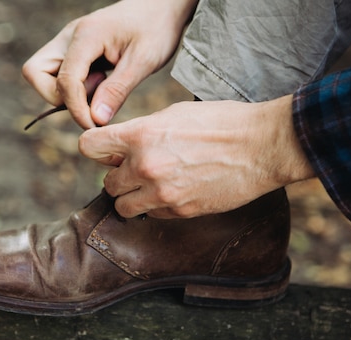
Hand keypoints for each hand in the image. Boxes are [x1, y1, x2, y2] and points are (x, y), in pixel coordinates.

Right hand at [21, 0, 197, 128]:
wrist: (161, 7)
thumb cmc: (156, 28)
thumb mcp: (144, 61)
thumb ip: (117, 90)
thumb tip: (95, 118)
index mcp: (87, 35)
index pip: (65, 80)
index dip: (76, 109)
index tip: (94, 125)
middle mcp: (69, 36)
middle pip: (35, 73)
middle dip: (59, 97)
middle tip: (93, 100)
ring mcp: (68, 42)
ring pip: (42, 74)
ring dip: (65, 93)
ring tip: (100, 89)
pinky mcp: (73, 50)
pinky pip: (58, 74)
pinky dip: (74, 88)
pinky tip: (101, 85)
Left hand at [79, 95, 315, 217]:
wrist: (261, 146)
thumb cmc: (221, 122)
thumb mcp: (174, 114)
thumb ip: (141, 131)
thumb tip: (119, 146)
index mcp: (141, 135)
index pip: (89, 147)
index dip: (96, 149)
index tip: (106, 151)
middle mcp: (146, 166)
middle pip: (107, 183)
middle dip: (119, 177)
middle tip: (136, 170)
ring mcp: (163, 192)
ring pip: (123, 207)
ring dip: (133, 198)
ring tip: (151, 186)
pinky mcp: (181, 211)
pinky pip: (153, 215)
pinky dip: (158, 206)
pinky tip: (176, 191)